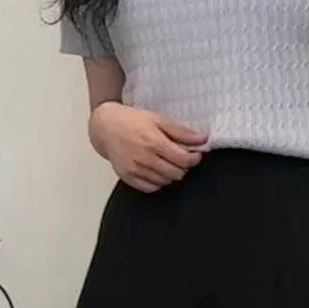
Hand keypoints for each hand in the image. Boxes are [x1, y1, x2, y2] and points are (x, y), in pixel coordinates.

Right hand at [89, 103, 206, 192]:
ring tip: (167, 161)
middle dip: (183, 167)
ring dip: (171, 174)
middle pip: (176, 173)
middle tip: (180, 158)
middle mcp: (144, 158)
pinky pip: (151, 188)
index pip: (183, 160)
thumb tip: (202, 139)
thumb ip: (181, 132)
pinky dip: (158, 181)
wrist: (105, 127)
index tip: (195, 155)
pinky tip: (156, 170)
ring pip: (165, 181)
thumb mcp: (158, 119)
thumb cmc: (132, 120)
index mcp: (154, 142)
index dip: (194, 159)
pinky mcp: (128, 177)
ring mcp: (135, 169)